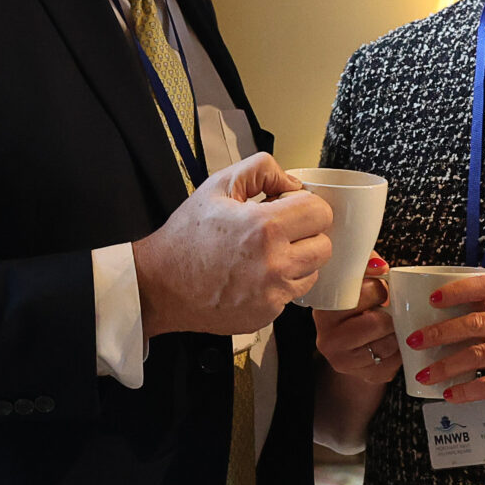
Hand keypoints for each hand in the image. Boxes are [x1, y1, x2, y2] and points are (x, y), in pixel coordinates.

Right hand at [133, 153, 332, 336]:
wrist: (160, 285)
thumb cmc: (186, 237)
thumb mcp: (218, 186)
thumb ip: (261, 170)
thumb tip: (292, 182)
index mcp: (265, 227)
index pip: (320, 212)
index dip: (305, 205)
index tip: (288, 208)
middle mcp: (274, 264)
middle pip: (324, 245)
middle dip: (306, 233)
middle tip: (280, 231)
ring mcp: (272, 294)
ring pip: (313, 271)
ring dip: (298, 260)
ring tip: (266, 254)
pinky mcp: (267, 315)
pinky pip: (292, 294)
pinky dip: (281, 284)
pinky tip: (255, 275)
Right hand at [314, 256, 398, 383]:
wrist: (350, 344)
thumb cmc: (356, 306)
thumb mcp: (355, 281)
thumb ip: (365, 266)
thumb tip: (379, 264)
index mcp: (324, 311)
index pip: (360, 296)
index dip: (378, 289)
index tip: (381, 286)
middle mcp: (327, 340)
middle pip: (377, 323)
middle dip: (390, 314)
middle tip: (388, 309)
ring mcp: (344, 363)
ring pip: (389, 344)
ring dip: (397, 333)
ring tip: (391, 326)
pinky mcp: (364, 376)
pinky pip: (394, 363)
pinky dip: (400, 352)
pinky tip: (392, 343)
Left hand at [407, 273, 484, 429]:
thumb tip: (449, 321)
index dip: (458, 290)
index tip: (433, 299)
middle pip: (476, 322)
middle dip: (439, 332)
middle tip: (414, 341)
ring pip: (478, 354)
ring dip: (446, 365)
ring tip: (424, 374)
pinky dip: (466, 390)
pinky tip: (450, 394)